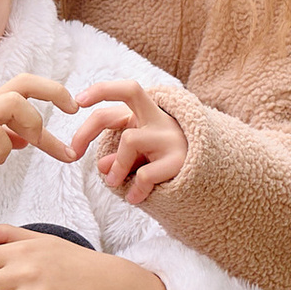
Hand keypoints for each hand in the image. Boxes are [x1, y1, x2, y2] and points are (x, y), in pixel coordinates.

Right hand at [0, 76, 77, 164]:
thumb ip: (1, 131)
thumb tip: (24, 141)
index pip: (27, 88)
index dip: (54, 92)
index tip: (74, 108)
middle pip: (27, 83)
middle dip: (55, 93)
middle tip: (73, 110)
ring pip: (15, 103)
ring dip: (30, 124)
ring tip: (29, 143)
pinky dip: (4, 146)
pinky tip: (0, 159)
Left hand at [63, 80, 189, 203]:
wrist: (214, 183)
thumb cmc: (170, 167)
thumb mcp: (142, 160)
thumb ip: (121, 158)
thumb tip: (102, 165)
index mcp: (149, 116)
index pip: (124, 93)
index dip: (98, 92)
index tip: (77, 102)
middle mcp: (160, 119)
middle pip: (130, 91)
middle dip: (98, 99)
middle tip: (76, 145)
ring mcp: (171, 137)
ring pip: (129, 140)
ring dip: (116, 165)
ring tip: (112, 184)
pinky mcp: (180, 160)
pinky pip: (146, 173)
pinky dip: (135, 188)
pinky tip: (134, 198)